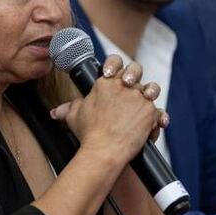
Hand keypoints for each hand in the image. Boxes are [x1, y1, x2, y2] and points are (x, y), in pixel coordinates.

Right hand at [50, 55, 168, 164]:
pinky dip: (158, 118)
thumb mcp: (74, 117)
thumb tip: (57, 111)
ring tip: (145, 100)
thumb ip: (69, 108)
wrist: (104, 151)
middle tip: (129, 85)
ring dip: (150, 92)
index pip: (114, 63)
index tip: (114, 75)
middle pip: (135, 70)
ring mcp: (139, 98)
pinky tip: (154, 124)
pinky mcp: (150, 111)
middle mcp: (124, 87)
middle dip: (134, 75)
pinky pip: (159, 111)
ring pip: (151, 89)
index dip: (115, 66)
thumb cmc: (89, 134)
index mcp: (105, 83)